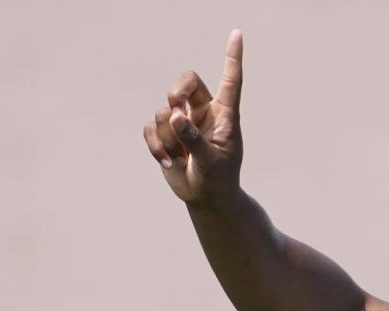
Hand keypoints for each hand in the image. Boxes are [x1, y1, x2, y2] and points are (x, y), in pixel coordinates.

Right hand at [144, 30, 243, 205]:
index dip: (233, 58)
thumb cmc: (218, 179)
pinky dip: (157, 147)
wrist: (206, 198)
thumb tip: (174, 115)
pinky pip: (150, 129)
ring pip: (163, 112)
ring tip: (181, 158)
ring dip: (168, 137)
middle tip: (175, 105)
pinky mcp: (165, 135)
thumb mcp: (211, 162)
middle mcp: (203, 112)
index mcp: (225, 115)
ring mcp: (183, 122)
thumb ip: (194, 139)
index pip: (230, 81)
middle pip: (186, 81)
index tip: (237, 34)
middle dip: (177, 91)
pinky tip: (170, 163)